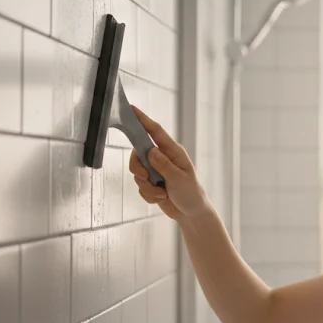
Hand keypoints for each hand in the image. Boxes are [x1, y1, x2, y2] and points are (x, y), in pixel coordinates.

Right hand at [128, 105, 210, 221]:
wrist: (191, 213)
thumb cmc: (191, 194)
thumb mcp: (179, 179)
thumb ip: (164, 165)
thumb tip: (151, 150)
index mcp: (173, 152)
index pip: (155, 131)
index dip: (143, 120)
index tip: (131, 109)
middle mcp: (163, 158)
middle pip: (138, 154)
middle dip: (138, 169)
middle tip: (146, 178)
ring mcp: (156, 170)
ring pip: (137, 173)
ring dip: (147, 187)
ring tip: (162, 193)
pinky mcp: (151, 182)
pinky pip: (140, 186)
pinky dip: (148, 195)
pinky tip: (161, 198)